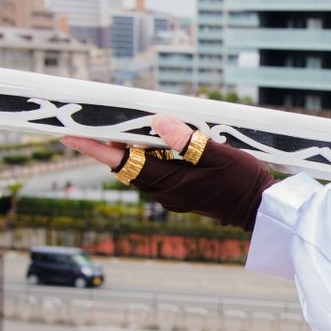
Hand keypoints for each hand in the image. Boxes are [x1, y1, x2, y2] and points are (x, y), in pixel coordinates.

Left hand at [62, 115, 277, 231]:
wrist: (261, 210)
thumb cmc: (245, 182)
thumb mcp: (219, 155)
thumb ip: (187, 140)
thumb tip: (157, 121)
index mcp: (170, 183)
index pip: (123, 162)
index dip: (94, 149)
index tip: (68, 136)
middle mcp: (165, 192)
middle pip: (126, 165)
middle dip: (110, 144)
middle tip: (97, 120)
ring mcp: (173, 195)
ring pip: (140, 169)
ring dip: (132, 149)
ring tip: (128, 125)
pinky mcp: (181, 194)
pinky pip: (155, 173)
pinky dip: (150, 156)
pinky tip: (159, 141)